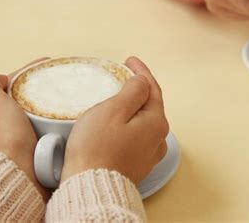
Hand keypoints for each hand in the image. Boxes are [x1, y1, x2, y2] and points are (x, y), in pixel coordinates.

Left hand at [0, 58, 50, 199]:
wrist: (19, 169)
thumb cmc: (5, 136)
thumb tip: (1, 77)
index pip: (6, 85)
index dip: (25, 73)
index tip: (44, 66)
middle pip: (20, 98)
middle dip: (37, 90)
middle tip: (57, 84)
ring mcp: (15, 137)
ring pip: (33, 113)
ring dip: (47, 107)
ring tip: (63, 100)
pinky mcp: (31, 148)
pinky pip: (43, 128)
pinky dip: (52, 122)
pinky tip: (62, 119)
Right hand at [61, 57, 168, 184]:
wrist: (90, 187)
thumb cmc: (97, 149)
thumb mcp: (114, 110)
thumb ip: (133, 92)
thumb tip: (142, 82)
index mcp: (156, 122)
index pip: (152, 88)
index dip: (141, 71)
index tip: (129, 60)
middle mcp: (158, 139)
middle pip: (150, 104)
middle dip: (138, 88)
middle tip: (124, 75)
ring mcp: (148, 154)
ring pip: (143, 121)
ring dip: (133, 106)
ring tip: (119, 96)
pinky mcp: (136, 164)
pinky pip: (136, 135)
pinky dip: (129, 123)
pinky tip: (117, 122)